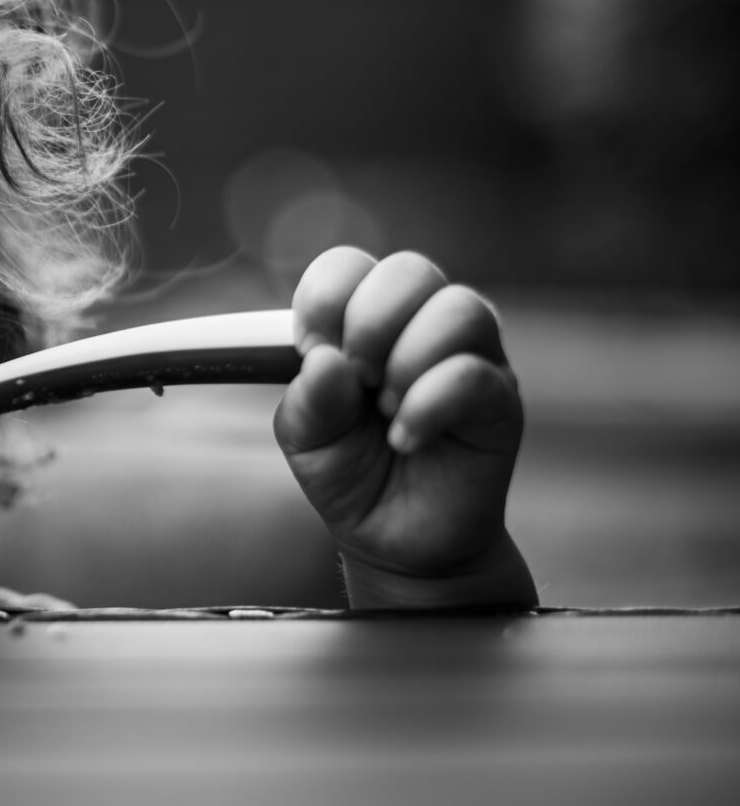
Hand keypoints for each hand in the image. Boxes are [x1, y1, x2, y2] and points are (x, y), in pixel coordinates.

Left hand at [274, 247, 535, 608]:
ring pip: (458, 308)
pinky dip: (428, 405)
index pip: (350, 265)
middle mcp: (424, 326)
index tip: (306, 347)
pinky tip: (406, 440)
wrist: (398, 540)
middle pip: (410, 270)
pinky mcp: (500, 399)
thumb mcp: (308, 441)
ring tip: (385, 409)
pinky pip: (474, 374)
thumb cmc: (352, 475)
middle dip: (368, 321)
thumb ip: (307, 400)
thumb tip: (323, 361)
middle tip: (354, 378)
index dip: (324, 297)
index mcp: (367, 320)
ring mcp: (470, 357)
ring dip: (407, 360)